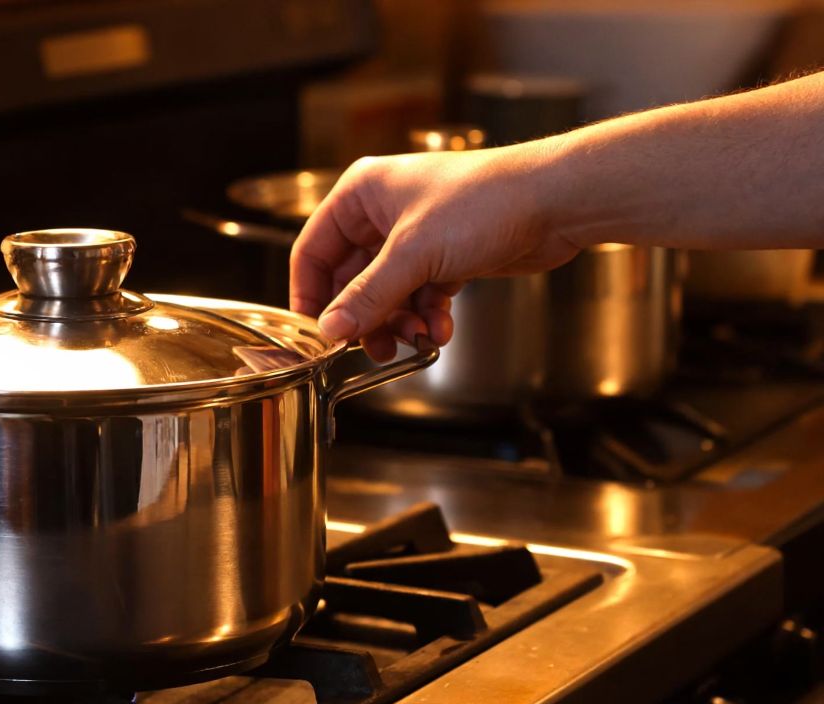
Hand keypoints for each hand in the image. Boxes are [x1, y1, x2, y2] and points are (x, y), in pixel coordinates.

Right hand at [289, 143, 579, 360]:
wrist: (556, 201)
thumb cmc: (486, 200)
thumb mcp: (414, 255)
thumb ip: (368, 296)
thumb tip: (331, 329)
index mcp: (362, 194)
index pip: (313, 250)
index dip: (310, 295)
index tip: (317, 333)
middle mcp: (383, 212)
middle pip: (350, 278)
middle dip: (365, 316)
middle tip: (372, 347)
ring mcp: (414, 235)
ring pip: (386, 292)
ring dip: (398, 321)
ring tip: (415, 338)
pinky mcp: (444, 255)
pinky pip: (418, 294)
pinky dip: (426, 315)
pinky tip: (440, 328)